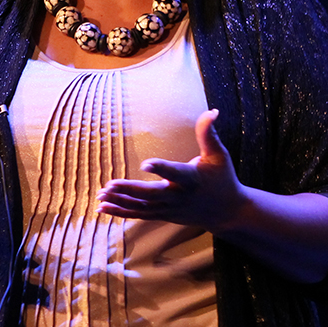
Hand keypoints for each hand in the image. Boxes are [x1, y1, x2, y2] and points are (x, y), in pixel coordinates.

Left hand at [96, 109, 245, 232]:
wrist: (227, 212)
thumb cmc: (223, 178)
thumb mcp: (218, 155)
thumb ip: (208, 133)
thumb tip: (211, 110)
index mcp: (191, 179)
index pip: (175, 173)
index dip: (161, 168)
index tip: (145, 163)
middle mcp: (178, 197)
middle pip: (151, 194)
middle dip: (129, 190)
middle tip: (109, 184)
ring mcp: (169, 209)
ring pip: (141, 207)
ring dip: (120, 202)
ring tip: (100, 195)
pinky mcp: (163, 216)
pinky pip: (139, 215)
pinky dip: (120, 212)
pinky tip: (102, 208)